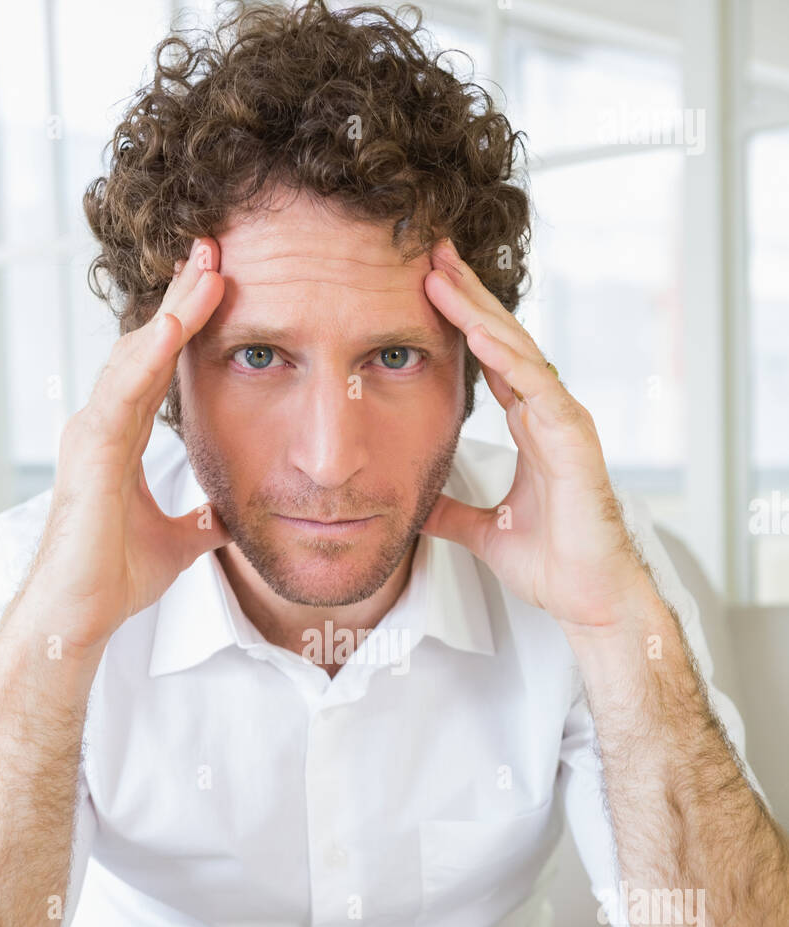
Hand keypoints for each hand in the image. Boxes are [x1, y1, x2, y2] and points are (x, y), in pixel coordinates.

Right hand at [22, 237, 231, 655]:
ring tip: (207, 269)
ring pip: (135, 357)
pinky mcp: (90, 451)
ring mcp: (93, 433)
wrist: (83, 614)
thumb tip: (228, 519)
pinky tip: (174, 325)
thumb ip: (201, 523)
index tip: (220, 285)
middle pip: (147, 347)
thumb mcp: (179, 542)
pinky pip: (122, 393)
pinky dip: (149, 357)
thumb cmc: (114, 577)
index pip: (161, 368)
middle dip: (181, 299)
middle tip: (214, 250)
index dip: (188, 326)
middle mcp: (103, 425)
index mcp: (122, 438)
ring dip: (172, 312)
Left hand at [420, 238, 649, 632]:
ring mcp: (564, 424)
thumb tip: (414, 506)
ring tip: (441, 274)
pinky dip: (509, 358)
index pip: (490, 360)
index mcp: (531, 426)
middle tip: (431, 252)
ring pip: (519, 353)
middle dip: (467, 295)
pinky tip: (480, 331)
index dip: (460, 321)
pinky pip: (539, 389)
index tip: (425, 285)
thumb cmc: (552, 564)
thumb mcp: (482, 533)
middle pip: (503, 341)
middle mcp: (549, 415)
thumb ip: (450, 514)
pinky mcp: (575, 442)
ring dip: (479, 312)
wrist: (587, 599)